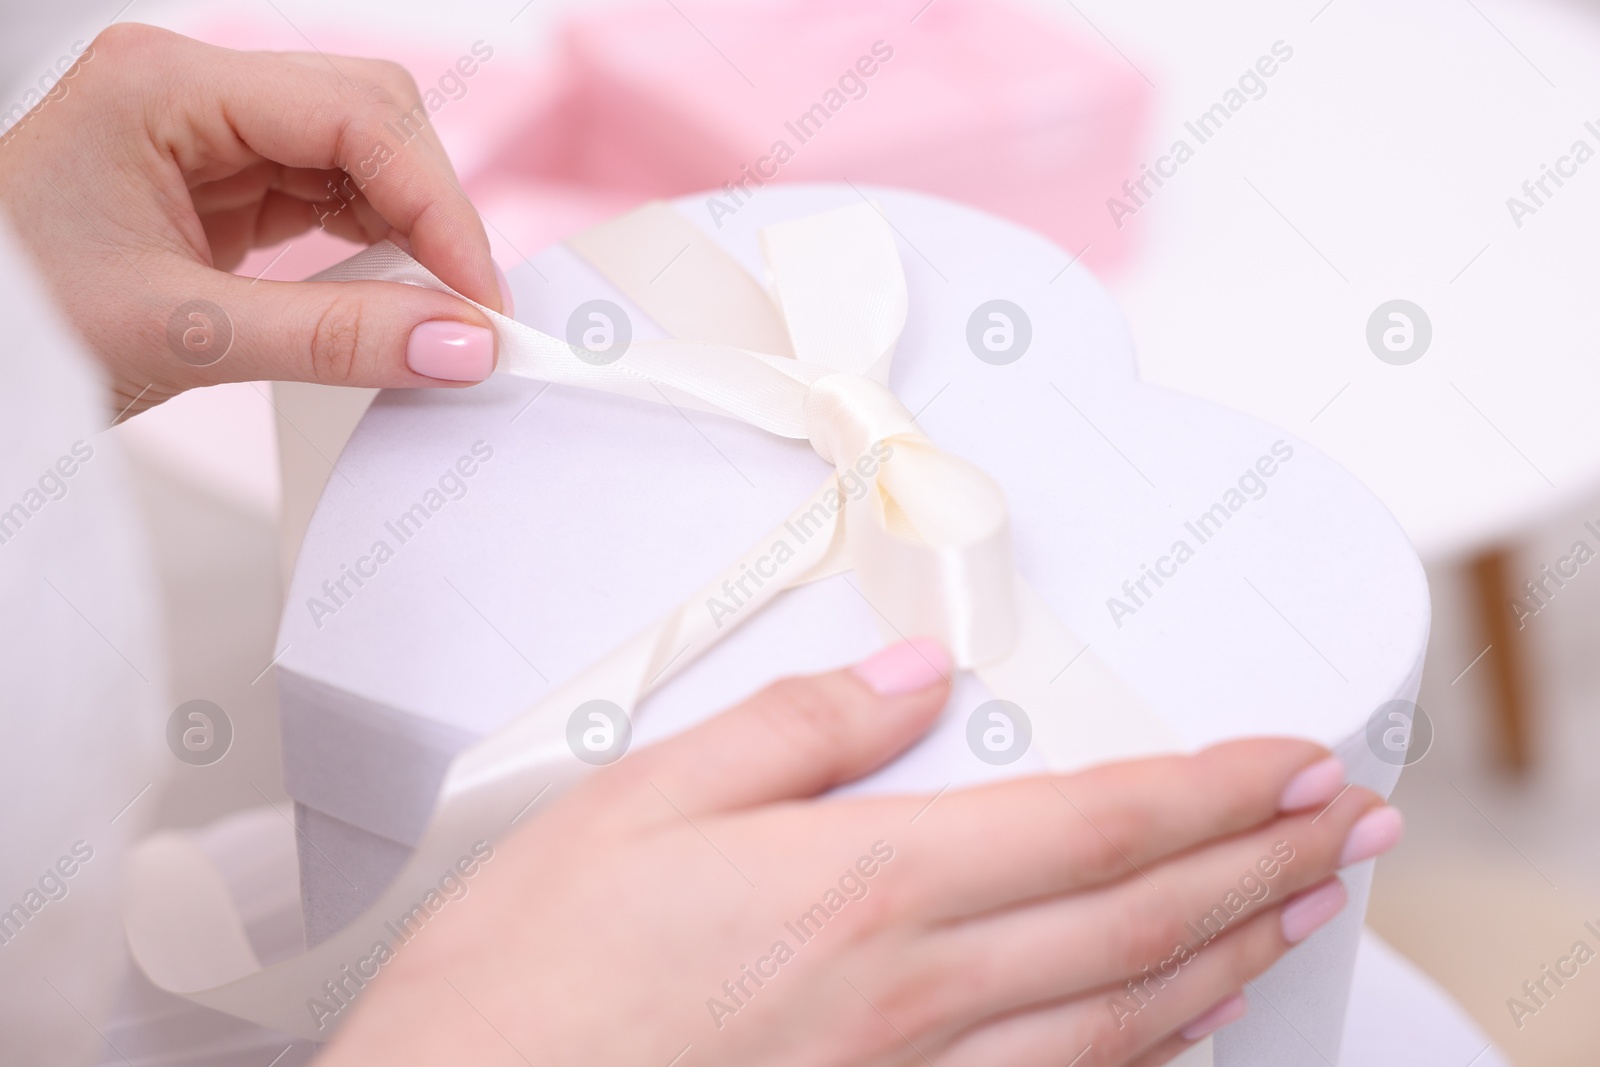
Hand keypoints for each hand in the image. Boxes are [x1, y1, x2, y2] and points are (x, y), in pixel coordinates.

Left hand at [0, 24, 506, 416]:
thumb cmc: (16, 325)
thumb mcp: (186, 336)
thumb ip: (335, 338)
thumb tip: (460, 343)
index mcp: (163, 87)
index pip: (353, 116)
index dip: (437, 204)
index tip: (480, 296)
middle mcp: (189, 87)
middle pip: (369, 113)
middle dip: (433, 207)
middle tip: (471, 306)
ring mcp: (207, 128)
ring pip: (359, 150)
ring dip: (410, 226)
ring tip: (434, 307)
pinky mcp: (219, 175)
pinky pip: (328, 190)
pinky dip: (374, 241)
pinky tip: (390, 291)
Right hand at [317, 639, 1398, 1066]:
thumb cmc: (532, 977)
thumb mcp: (639, 802)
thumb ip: (792, 728)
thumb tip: (904, 678)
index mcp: (862, 886)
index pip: (1091, 824)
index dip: (1212, 789)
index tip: (1290, 759)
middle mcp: (914, 991)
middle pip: (1140, 919)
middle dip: (1263, 860)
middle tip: (1346, 823)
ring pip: (1127, 1020)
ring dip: (1234, 954)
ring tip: (1300, 908)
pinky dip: (1147, 1055)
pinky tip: (1180, 1028)